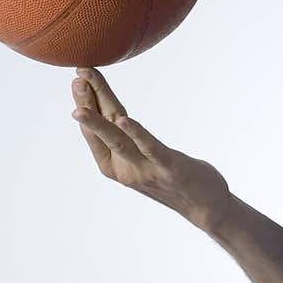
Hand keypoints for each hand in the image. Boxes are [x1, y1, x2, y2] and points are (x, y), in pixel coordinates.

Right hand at [69, 67, 230, 226]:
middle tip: (77, 76)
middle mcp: (125, 169)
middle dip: (87, 103)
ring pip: (117, 142)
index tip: (78, 75)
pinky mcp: (169, 169)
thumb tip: (115, 115)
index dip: (86, 102)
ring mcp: (145, 170)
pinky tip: (123, 120)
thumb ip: (128, 139)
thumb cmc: (174, 177)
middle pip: (102, 131)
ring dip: (97, 123)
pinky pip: (150, 149)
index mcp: (115, 165)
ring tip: (80, 106)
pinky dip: (136, 133)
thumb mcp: (144, 158)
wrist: (205, 207)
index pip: (96, 130)